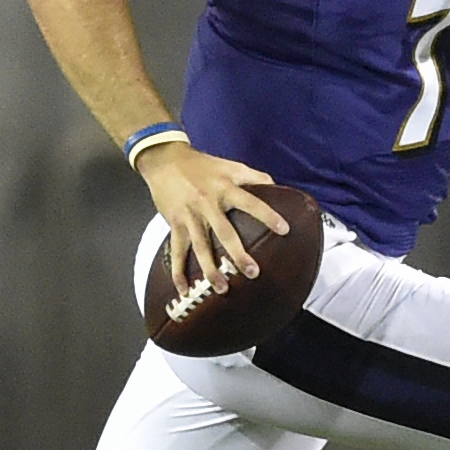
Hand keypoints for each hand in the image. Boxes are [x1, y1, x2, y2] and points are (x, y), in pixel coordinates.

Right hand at [133, 142, 290, 287]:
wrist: (164, 160)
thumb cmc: (200, 164)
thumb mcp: (229, 165)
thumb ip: (253, 176)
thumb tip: (276, 186)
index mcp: (225, 189)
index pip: (251, 203)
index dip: (268, 216)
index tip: (284, 230)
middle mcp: (208, 204)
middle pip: (225, 233)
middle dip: (238, 254)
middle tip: (252, 272)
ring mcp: (190, 216)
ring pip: (201, 247)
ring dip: (210, 269)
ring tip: (222, 288)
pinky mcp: (175, 224)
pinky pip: (177, 251)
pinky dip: (178, 272)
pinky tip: (184, 289)